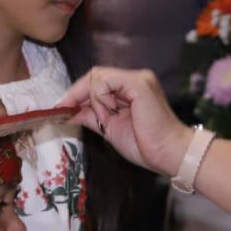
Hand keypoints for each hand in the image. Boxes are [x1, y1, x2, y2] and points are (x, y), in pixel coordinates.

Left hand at [54, 67, 194, 176]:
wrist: (169, 155)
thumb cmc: (146, 146)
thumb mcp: (109, 129)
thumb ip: (91, 116)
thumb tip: (68, 111)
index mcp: (129, 89)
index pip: (96, 81)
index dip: (76, 94)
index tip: (61, 109)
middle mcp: (134, 79)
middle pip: (94, 75)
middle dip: (76, 94)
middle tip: (65, 111)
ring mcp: (137, 79)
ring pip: (97, 76)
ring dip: (93, 100)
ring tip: (106, 119)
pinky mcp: (138, 84)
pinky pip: (105, 81)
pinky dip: (100, 98)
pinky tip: (109, 114)